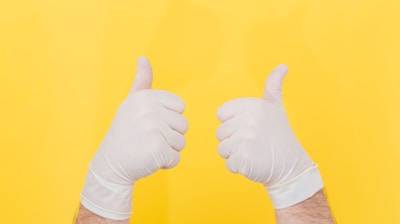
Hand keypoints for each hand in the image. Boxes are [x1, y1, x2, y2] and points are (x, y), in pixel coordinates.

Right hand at [81, 57, 187, 219]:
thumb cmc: (124, 133)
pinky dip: (166, 164)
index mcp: (146, 97)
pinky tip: (149, 160)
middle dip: (169, 136)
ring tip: (148, 149)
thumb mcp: (131, 104)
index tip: (151, 124)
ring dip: (168, 150)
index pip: (180, 107)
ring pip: (181, 142)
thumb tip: (143, 58)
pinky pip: (176, 158)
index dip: (169, 119)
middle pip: (183, 125)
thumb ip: (142, 82)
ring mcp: (154, 129)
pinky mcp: (158, 149)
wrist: (109, 164)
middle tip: (148, 139)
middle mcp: (150, 110)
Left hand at [216, 65, 322, 208]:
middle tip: (255, 143)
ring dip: (235, 154)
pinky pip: (228, 163)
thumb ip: (273, 86)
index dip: (233, 124)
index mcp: (252, 105)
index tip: (250, 128)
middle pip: (220, 133)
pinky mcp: (243, 158)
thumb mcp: (276, 107)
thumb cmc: (280, 136)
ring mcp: (245, 139)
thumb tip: (282, 66)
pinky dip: (239, 167)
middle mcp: (248, 120)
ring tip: (254, 152)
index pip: (221, 114)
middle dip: (234, 141)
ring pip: (222, 149)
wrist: (292, 165)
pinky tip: (254, 163)